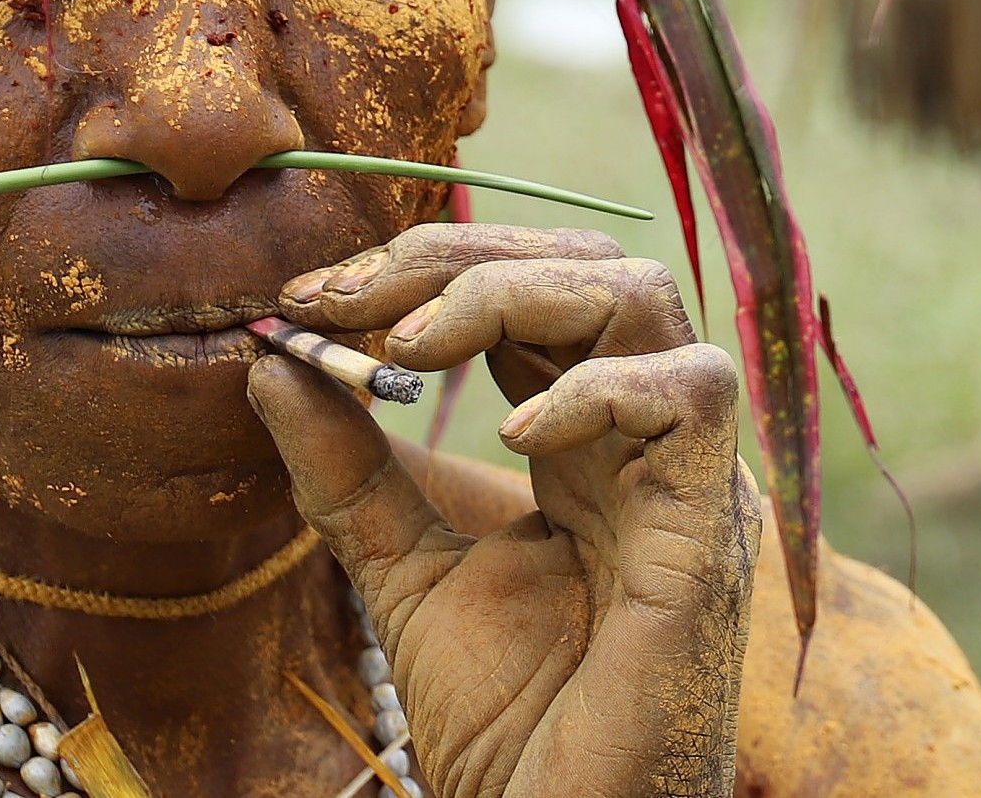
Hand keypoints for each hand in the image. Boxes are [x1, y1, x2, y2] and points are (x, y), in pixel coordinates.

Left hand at [247, 223, 760, 797]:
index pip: (521, 294)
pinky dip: (591, 388)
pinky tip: (507, 434)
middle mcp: (641, 440)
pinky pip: (690, 395)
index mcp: (580, 440)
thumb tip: (271, 363)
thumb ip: (345, 468)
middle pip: (581, 266)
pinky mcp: (709, 530)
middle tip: (340, 297)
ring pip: (640, 296)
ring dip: (505, 293)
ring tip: (403, 348)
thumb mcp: (399, 567)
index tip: (309, 299)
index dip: (420, 274)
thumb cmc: (503, 720)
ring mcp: (684, 476)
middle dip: (451, 260)